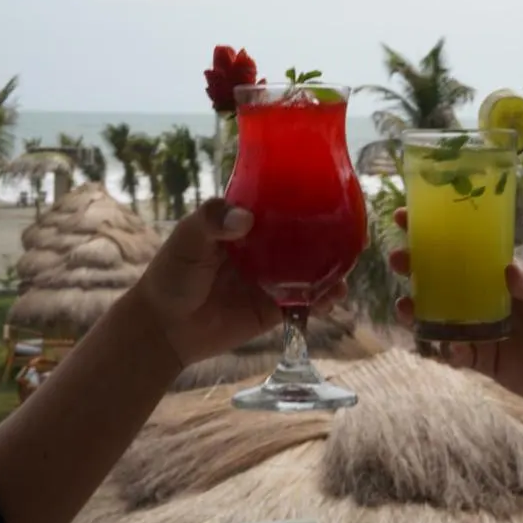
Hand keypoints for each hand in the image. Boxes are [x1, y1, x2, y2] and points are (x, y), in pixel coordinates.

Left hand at [133, 199, 345, 367]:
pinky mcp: (274, 308)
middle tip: (358, 237)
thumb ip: (212, 220)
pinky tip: (332, 299)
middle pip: (307, 236)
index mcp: (248, 222)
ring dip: (333, 270)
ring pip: (312, 270)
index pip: (285, 204)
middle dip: (334, 236)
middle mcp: (266, 247)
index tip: (337, 196)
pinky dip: (322, 301)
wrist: (164, 327)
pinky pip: (305, 303)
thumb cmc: (172, 273)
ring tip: (345, 275)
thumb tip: (245, 217)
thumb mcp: (187, 237)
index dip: (311, 200)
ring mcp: (274, 277)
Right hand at [390, 207, 522, 405]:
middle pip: (436, 279)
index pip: (458, 247)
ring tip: (404, 307)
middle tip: (398, 258)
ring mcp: (477, 328)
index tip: (405, 217)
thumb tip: (509, 272)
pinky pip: (456, 353)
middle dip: (412, 267)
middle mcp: (478, 297)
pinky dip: (448, 350)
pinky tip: (449, 346)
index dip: (430, 231)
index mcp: (493, 273)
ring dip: (417, 310)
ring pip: (437, 316)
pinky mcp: (482, 359)